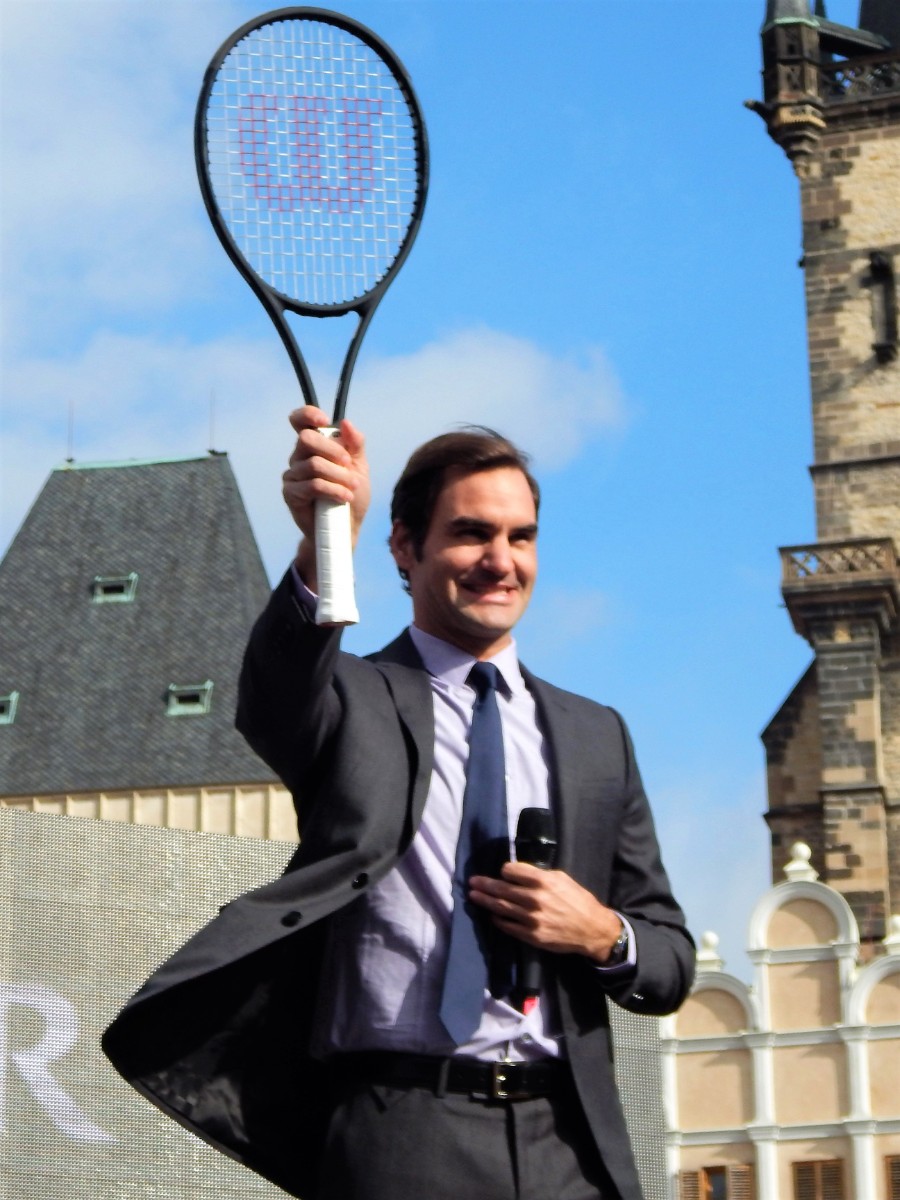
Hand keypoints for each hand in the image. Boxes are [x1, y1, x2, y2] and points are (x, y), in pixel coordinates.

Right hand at [282, 406, 370, 587]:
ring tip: (352, 487)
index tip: (325, 421)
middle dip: (333, 451)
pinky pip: (312, 485)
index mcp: (314, 446)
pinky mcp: (290, 494)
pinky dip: (333, 490)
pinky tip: (344, 497)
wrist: (346, 529)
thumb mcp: (359, 467)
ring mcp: (292, 475)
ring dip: (338, 476)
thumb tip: (346, 423)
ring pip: (314, 464)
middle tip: (349, 465)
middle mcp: (299, 457)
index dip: (308, 414)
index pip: (300, 421)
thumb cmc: (351, 496)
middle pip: (308, 439)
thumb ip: (355, 444)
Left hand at [468, 862, 623, 963]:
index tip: (504, 873)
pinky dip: (498, 920)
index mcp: (543, 881)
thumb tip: (519, 873)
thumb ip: (540, 875)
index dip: (506, 871)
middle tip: (473, 882)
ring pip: (501, 908)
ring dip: (485, 901)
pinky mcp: (531, 935)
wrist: (592, 929)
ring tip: (474, 896)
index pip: (511, 871)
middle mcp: (534, 899)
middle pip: (502, 889)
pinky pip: (508, 926)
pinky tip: (492, 915)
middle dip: (485, 884)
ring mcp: (531, 919)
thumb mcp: (562, 879)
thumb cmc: (578, 900)